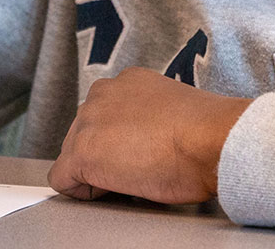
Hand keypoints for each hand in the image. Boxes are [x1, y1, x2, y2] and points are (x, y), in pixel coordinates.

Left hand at [47, 67, 251, 204]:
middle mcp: (102, 94)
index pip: (105, 114)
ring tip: (133, 178)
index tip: (140, 152)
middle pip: (84, 132)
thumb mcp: (172, 111)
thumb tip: (145, 140)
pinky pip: (62, 178)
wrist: (212, 139)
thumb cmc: (206, 133)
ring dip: (96, 170)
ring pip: (73, 154)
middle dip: (104, 154)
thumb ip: (148, 116)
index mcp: (127, 82)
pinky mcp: (82, 152)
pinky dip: (82, 191)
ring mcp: (88, 121)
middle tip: (138, 169)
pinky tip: (111, 191)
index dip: (119, 140)